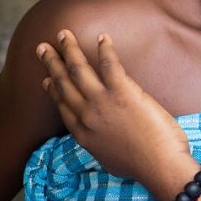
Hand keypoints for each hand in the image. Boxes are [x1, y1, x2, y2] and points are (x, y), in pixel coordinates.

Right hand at [36, 30, 192, 186]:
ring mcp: (102, 103)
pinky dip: (104, 49)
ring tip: (63, 34)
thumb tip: (105, 139)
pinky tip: (102, 37)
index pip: (62, 105)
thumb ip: (102, 144)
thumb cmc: (143, 166)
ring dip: (69, 49)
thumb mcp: (110, 159)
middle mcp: (86, 116)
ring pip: (79, 69)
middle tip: (42, 47)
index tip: (46, 79)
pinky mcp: (122, 92)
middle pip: (63, 83)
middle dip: (51, 63)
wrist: (159, 166)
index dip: (52, 89)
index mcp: (82, 134)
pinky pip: (109, 64)